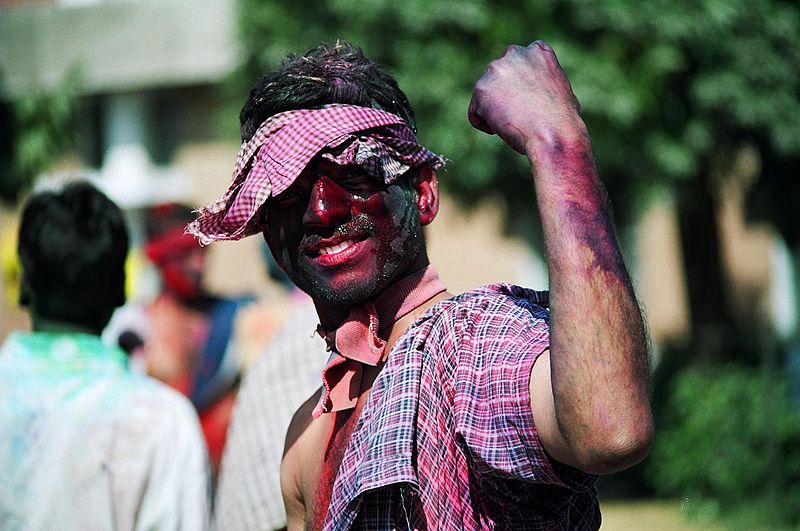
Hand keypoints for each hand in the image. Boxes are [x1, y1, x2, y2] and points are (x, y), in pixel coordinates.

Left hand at [468, 41, 584, 154]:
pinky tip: (502, 129)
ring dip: (496, 111)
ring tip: (515, 123)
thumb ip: (542, 83)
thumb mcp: (561, 91)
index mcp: (538, 51)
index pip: (519, 63)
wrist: (552, 133)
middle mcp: (515, 53)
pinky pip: (475, 113)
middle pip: (499, 79)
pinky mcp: (481, 89)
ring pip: (487, 96)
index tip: (529, 103)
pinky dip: (485, 125)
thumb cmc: (562, 121)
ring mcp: (496, 69)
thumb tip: (533, 92)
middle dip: (505, 97)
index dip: (521, 87)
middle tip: (520, 116)